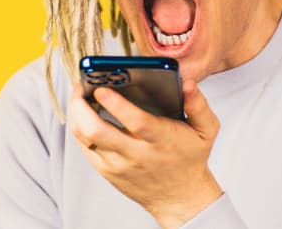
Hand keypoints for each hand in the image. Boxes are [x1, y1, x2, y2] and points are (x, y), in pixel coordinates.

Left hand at [68, 79, 222, 228]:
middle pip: (98, 131)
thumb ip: (198, 105)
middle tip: (80, 86)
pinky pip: (85, 148)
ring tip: (77, 95)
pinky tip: (81, 114)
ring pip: (86, 139)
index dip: (116, 104)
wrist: (180, 197)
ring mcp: (119, 164)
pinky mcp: (108, 171)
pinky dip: (79, 129)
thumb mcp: (206, 130)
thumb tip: (189, 84)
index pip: (136, 122)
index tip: (103, 87)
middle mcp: (137, 154)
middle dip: (81, 107)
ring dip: (76, 115)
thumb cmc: (190, 158)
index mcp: (161, 140)